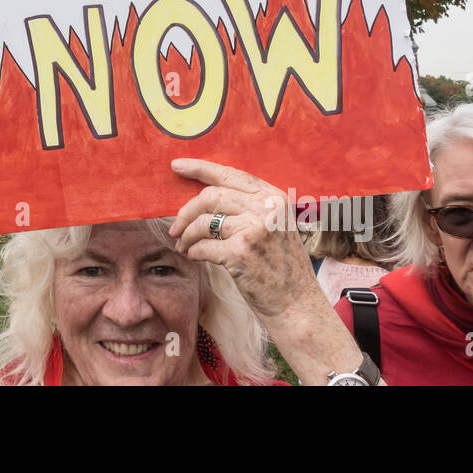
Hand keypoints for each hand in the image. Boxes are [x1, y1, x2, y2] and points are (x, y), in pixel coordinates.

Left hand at [168, 158, 316, 317]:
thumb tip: (204, 198)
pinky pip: (203, 246)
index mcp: (274, 197)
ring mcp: (253, 229)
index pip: (230, 175)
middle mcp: (266, 209)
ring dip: (187, 235)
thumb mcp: (276, 227)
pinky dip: (193, 252)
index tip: (177, 166)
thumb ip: (250, 208)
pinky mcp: (240, 252)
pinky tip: (194, 257)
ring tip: (183, 245)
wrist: (297, 305)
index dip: (199, 168)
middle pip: (211, 196)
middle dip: (186, 212)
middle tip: (175, 228)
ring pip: (203, 222)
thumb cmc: (282, 268)